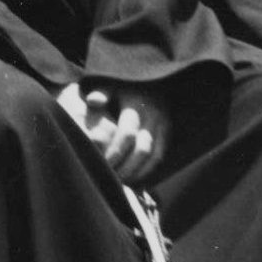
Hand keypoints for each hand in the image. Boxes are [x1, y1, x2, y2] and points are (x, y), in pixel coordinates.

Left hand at [57, 81, 171, 185]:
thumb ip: (101, 92)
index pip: (128, 133)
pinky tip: (131, 177)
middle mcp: (154, 116)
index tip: (101, 163)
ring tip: (119, 181)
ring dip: (136, 172)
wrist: (146, 80)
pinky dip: (146, 170)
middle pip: (142, 149)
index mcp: (138, 103)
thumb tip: (93, 101)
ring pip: (154, 157)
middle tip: (109, 177)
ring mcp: (163, 126)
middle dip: (125, 166)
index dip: (114, 151)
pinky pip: (159, 157)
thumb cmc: (121, 85)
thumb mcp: (110, 84)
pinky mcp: (167, 134)